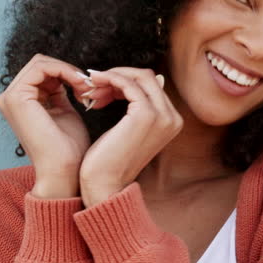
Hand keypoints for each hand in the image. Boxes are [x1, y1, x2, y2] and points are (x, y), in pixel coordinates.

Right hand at [0, 54, 93, 196]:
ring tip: (86, 89)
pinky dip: (65, 72)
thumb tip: (67, 76)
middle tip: (89, 87)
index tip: (89, 88)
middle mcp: (10, 98)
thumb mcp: (64, 113)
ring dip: (69, 71)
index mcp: (20, 102)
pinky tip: (80, 87)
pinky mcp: (17, 97)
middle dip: (68, 71)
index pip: (42, 72)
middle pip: (41, 64)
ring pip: (42, 63)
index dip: (67, 73)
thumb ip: (60, 93)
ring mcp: (10, 97)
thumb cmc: (69, 150)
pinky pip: (42, 68)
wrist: (65, 172)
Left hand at [78, 67, 181, 206]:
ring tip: (90, 89)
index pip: (150, 85)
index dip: (123, 81)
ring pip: (139, 76)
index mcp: (171, 121)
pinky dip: (109, 80)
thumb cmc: (110, 161)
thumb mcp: (127, 131)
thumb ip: (135, 108)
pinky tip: (93, 87)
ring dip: (111, 77)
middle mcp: (172, 117)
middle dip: (117, 76)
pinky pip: (128, 84)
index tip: (100, 89)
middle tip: (93, 85)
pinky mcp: (146, 115)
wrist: (106, 186)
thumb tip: (129, 82)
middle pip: (146, 76)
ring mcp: (162, 116)